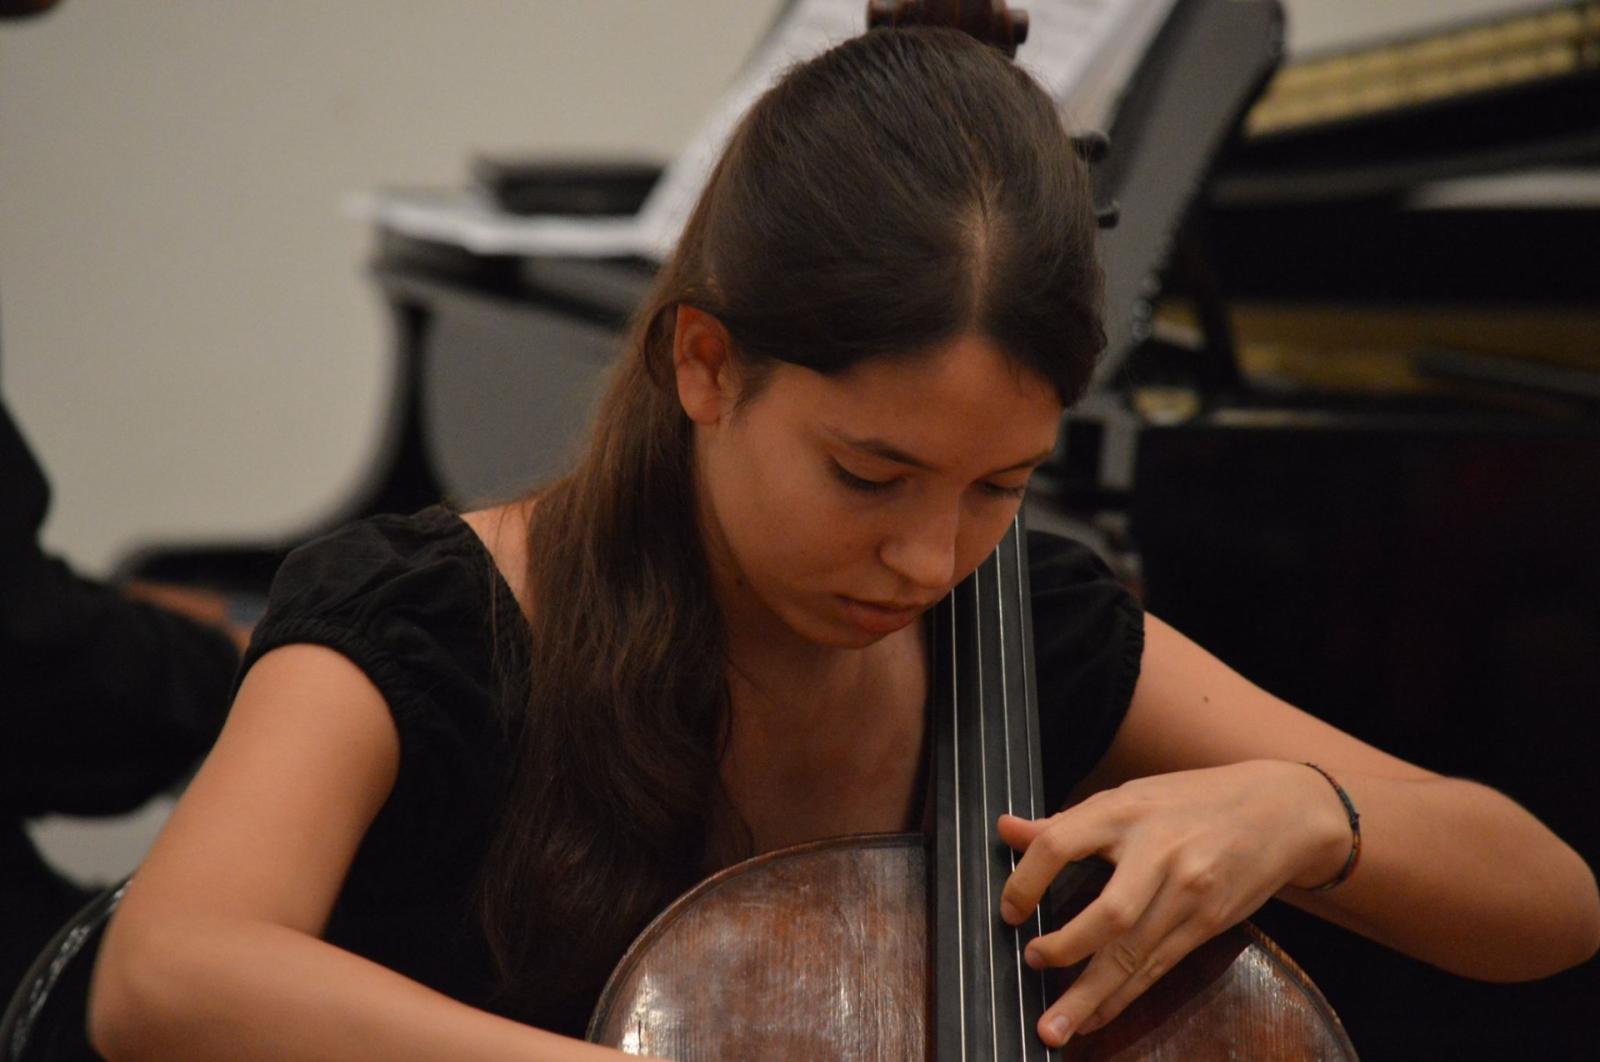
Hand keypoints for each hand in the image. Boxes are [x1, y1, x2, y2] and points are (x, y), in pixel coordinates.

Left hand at [996, 760, 1349, 1047]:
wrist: (1282, 809)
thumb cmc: (1194, 799)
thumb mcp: (1131, 796)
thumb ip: (1066, 821)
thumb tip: (1006, 829)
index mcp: (1125, 809)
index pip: (1060, 844)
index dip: (1026, 880)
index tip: (1009, 912)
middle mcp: (1157, 851)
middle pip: (1107, 913)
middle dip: (1065, 950)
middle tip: (1031, 965)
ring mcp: (1188, 891)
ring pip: (1134, 954)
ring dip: (1091, 996)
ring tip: (1055, 1030)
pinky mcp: (1209, 922)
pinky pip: (1158, 966)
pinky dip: (1124, 996)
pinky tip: (1096, 1016)